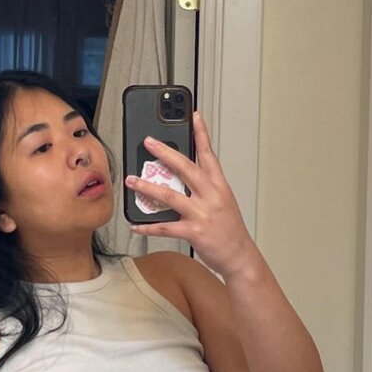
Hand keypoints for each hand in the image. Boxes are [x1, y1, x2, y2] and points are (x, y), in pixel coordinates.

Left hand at [124, 111, 254, 278]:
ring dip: (147, 187)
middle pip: (185, 168)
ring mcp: (202, 214)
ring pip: (170, 196)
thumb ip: (203, 188)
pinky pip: (165, 227)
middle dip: (165, 152)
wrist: (240, 256)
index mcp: (219, 186)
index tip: (194, 116)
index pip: (208, 154)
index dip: (201, 134)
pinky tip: (136, 225)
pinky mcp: (194, 232)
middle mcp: (211, 196)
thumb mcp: (222, 202)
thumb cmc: (229, 230)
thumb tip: (178, 179)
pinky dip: (148, 227)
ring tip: (132, 180)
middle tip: (149, 142)